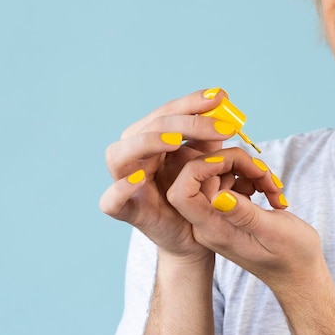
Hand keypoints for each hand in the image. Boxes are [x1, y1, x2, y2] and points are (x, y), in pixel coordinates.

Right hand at [100, 88, 237, 259]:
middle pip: (150, 128)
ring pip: (120, 154)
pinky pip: (110, 200)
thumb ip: (211, 136)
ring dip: (147, 143)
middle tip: (223, 128)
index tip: (221, 97)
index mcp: (151, 138)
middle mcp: (133, 154)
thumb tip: (222, 100)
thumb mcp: (208, 162)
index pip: (168, 112)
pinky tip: (139, 179)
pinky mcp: (125, 210)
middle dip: (187, 124)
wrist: (194, 237)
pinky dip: (120, 189)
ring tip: (177, 141)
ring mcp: (123, 181)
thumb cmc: (198, 196)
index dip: (192, 103)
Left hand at [166, 152, 322, 293]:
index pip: (183, 192)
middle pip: (201, 176)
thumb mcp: (273, 232)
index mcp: (213, 231)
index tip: (232, 163)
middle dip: (234, 164)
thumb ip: (244, 214)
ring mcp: (217, 217)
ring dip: (247, 171)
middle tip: (266, 175)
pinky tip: (269, 191)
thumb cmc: (291, 256)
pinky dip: (251, 178)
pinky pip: (230, 182)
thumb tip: (219, 196)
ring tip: (273, 188)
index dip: (200, 168)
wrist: (298, 273)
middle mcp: (208, 224)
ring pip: (218, 175)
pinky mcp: (228, 211)